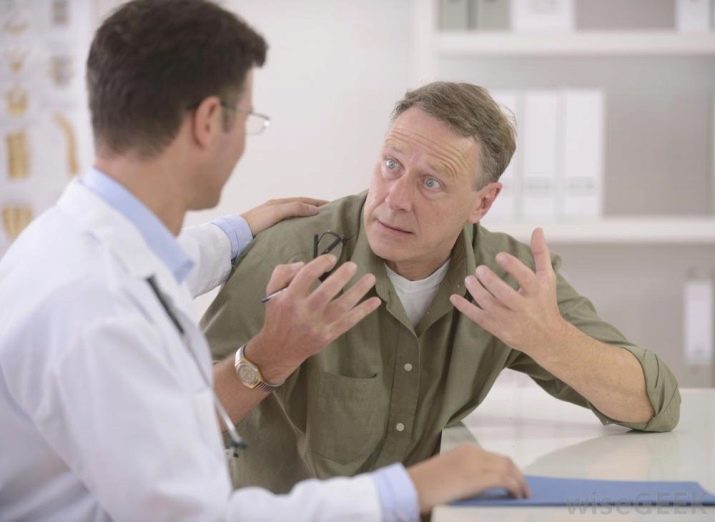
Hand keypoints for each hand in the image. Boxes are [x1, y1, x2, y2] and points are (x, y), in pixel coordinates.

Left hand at [241, 197, 327, 234]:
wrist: (235, 235)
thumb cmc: (255, 222)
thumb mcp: (277, 212)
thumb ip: (295, 208)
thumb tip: (315, 209)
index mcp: (278, 203)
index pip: (303, 200)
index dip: (318, 202)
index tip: (332, 205)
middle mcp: (276, 209)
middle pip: (299, 207)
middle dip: (314, 209)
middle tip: (329, 215)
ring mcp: (272, 220)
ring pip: (294, 216)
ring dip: (307, 218)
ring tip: (319, 225)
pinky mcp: (269, 230)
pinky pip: (288, 225)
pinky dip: (298, 225)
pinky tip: (302, 233)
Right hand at [246, 255, 380, 381]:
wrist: (279, 349)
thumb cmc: (278, 316)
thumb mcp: (271, 291)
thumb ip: (283, 272)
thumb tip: (304, 263)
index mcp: (290, 298)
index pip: (307, 275)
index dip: (321, 263)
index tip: (332, 259)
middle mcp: (305, 311)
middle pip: (326, 291)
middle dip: (342, 276)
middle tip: (353, 265)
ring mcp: (318, 325)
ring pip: (342, 306)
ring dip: (358, 291)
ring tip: (371, 278)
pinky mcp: (328, 336)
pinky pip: (348, 322)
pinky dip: (363, 311)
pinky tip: (375, 301)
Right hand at [407, 444, 528, 513]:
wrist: (412, 487)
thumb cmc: (425, 484)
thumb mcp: (448, 473)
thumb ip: (465, 473)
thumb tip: (483, 485)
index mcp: (465, 449)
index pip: (495, 457)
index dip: (509, 469)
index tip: (515, 481)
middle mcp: (473, 452)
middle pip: (505, 461)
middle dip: (518, 475)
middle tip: (524, 490)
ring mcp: (475, 463)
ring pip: (508, 469)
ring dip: (520, 482)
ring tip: (524, 495)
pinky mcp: (477, 477)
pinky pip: (504, 480)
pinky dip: (515, 487)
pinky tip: (518, 496)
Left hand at [449, 228, 569, 357]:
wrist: (547, 338)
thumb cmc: (545, 303)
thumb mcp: (547, 278)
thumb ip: (540, 254)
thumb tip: (537, 229)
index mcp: (537, 292)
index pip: (525, 278)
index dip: (512, 266)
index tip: (499, 255)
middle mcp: (524, 307)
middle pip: (505, 294)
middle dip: (490, 281)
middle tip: (479, 269)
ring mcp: (510, 320)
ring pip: (489, 306)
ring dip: (476, 291)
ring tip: (468, 278)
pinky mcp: (498, 329)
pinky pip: (478, 318)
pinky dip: (465, 308)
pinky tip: (454, 297)